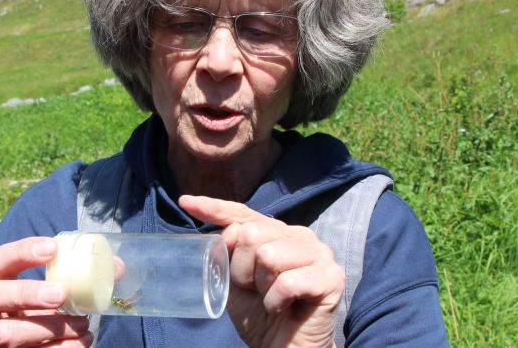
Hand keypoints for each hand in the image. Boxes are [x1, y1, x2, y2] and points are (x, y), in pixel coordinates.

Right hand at [0, 237, 93, 347]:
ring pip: (6, 334)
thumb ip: (79, 278)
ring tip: (82, 324)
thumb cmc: (41, 315)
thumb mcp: (50, 294)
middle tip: (60, 294)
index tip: (53, 249)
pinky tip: (81, 342)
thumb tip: (117, 267)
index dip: (21, 252)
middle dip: (24, 293)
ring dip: (50, 328)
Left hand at [179, 195, 341, 347]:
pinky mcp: (331, 276)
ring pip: (269, 256)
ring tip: (272, 300)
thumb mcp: (235, 281)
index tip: (186, 203)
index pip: (243, 213)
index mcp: (277, 233)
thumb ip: (231, 254)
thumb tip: (231, 231)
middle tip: (255, 291)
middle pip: (252, 234)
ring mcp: (319, 253)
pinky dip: (276, 301)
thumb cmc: (262, 315)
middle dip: (242, 270)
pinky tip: (284, 308)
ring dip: (262, 288)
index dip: (214, 207)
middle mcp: (300, 235)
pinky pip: (287, 282)